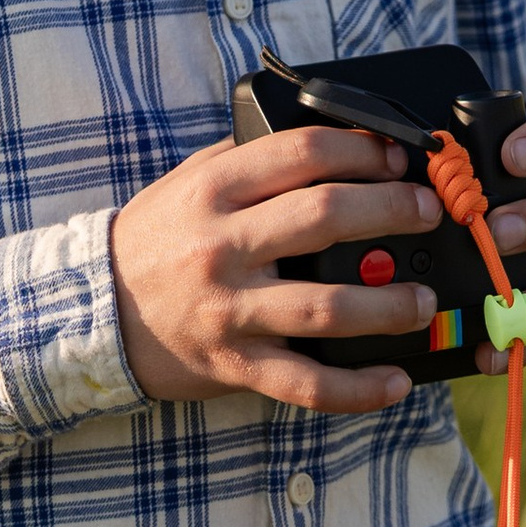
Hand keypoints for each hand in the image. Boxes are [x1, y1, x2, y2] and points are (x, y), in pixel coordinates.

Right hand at [110, 128, 445, 415]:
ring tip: (426, 299)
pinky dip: (358, 389)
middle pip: (325, 217)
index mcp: (214, 189)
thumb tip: (338, 137)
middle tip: (430, 212)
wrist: (95, 310)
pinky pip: (306, 383)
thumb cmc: (158, 237)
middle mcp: (222, 245)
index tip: (402, 157)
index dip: (364, 150)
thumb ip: (252, 159)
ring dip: (390, 304)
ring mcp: (229, 309)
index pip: (303, 153)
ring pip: (327, 306)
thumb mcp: (193, 180)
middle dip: (394, 210)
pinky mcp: (235, 365)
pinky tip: (396, 382)